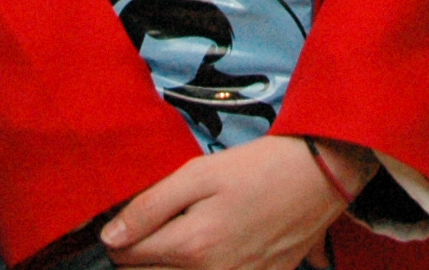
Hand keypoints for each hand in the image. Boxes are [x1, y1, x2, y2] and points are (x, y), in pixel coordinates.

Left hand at [103, 135, 361, 269]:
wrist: (317, 177)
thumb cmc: (255, 169)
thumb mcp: (198, 174)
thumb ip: (149, 207)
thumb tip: (111, 237)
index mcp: (191, 247)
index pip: (126, 257)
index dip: (119, 237)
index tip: (126, 221)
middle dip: (140, 257)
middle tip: (152, 228)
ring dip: (168, 267)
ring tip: (180, 237)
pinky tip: (209, 252)